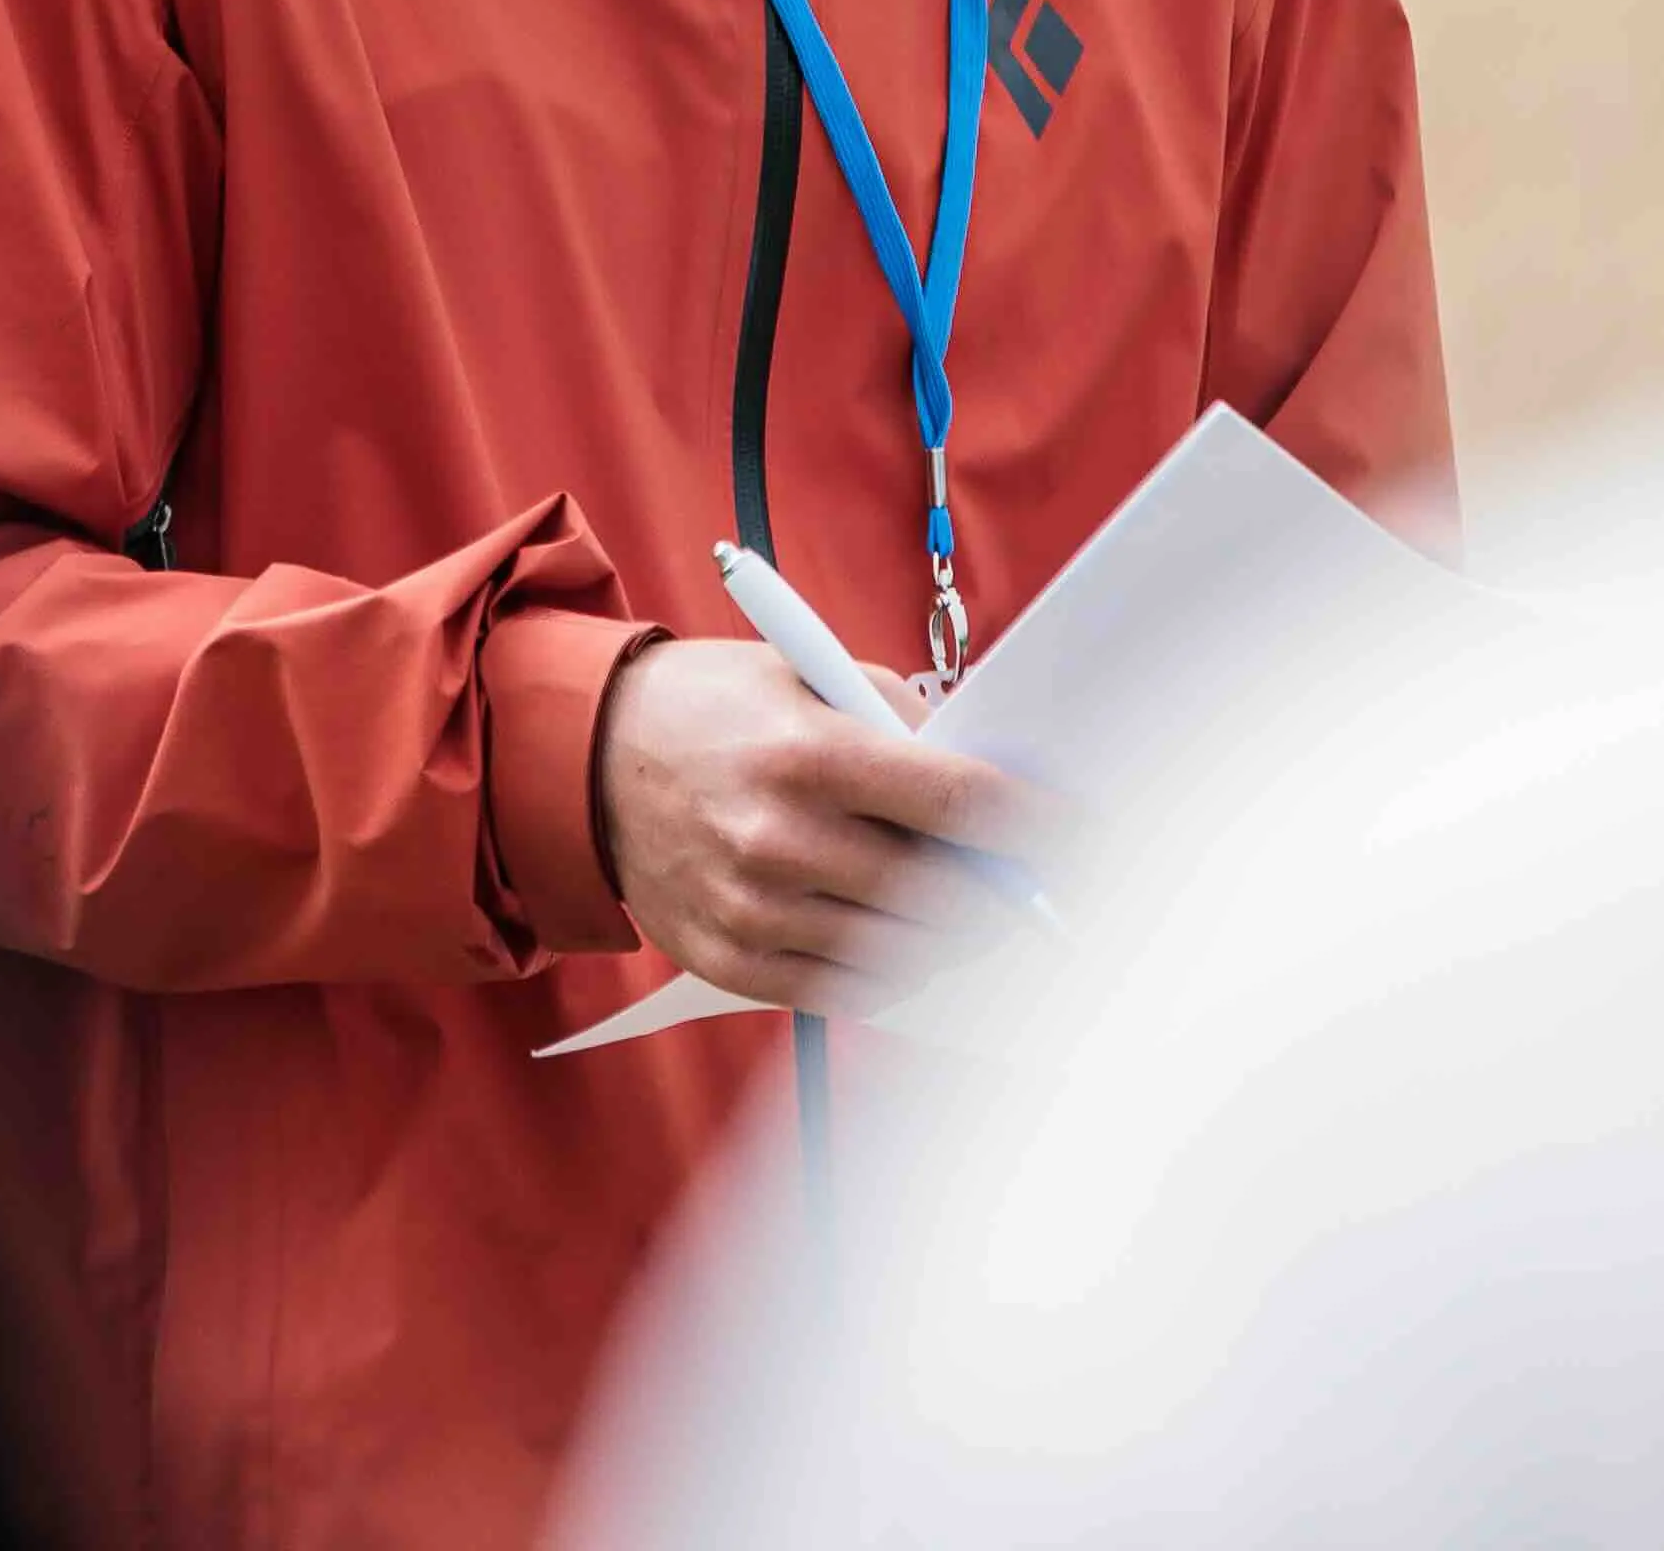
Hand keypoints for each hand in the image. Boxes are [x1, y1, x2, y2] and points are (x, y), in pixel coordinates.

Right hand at [590, 630, 1045, 1011]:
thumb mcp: (805, 675)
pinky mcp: (731, 962)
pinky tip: (911, 943)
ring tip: (980, 916)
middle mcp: (780, 838)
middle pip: (939, 891)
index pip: (957, 803)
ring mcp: (753, 910)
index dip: (1034, 824)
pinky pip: (846, 989)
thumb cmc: (713, 709)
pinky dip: (895, 971)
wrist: (584, 763)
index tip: (1078, 833)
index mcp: (808, 754)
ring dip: (957, 937)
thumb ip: (899, 719)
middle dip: (1005, 892)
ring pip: (901, 949)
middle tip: (1040, 886)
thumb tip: (988, 784)